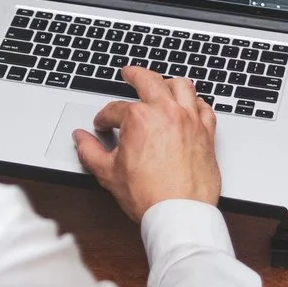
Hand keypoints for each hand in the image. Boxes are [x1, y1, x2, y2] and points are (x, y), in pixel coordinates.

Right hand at [71, 67, 221, 221]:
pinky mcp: (206, 133)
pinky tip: (191, 106)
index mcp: (139, 118)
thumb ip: (89, 151)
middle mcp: (166, 112)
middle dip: (135, 74)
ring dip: (169, 82)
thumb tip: (80, 138)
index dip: (104, 118)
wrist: (180, 213)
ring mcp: (189, 120)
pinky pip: (204, 107)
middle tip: (129, 73)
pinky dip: (196, 103)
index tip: (102, 125)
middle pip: (149, 80)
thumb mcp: (108, 173)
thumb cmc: (149, 196)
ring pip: (182, 86)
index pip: (115, 109)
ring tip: (162, 84)